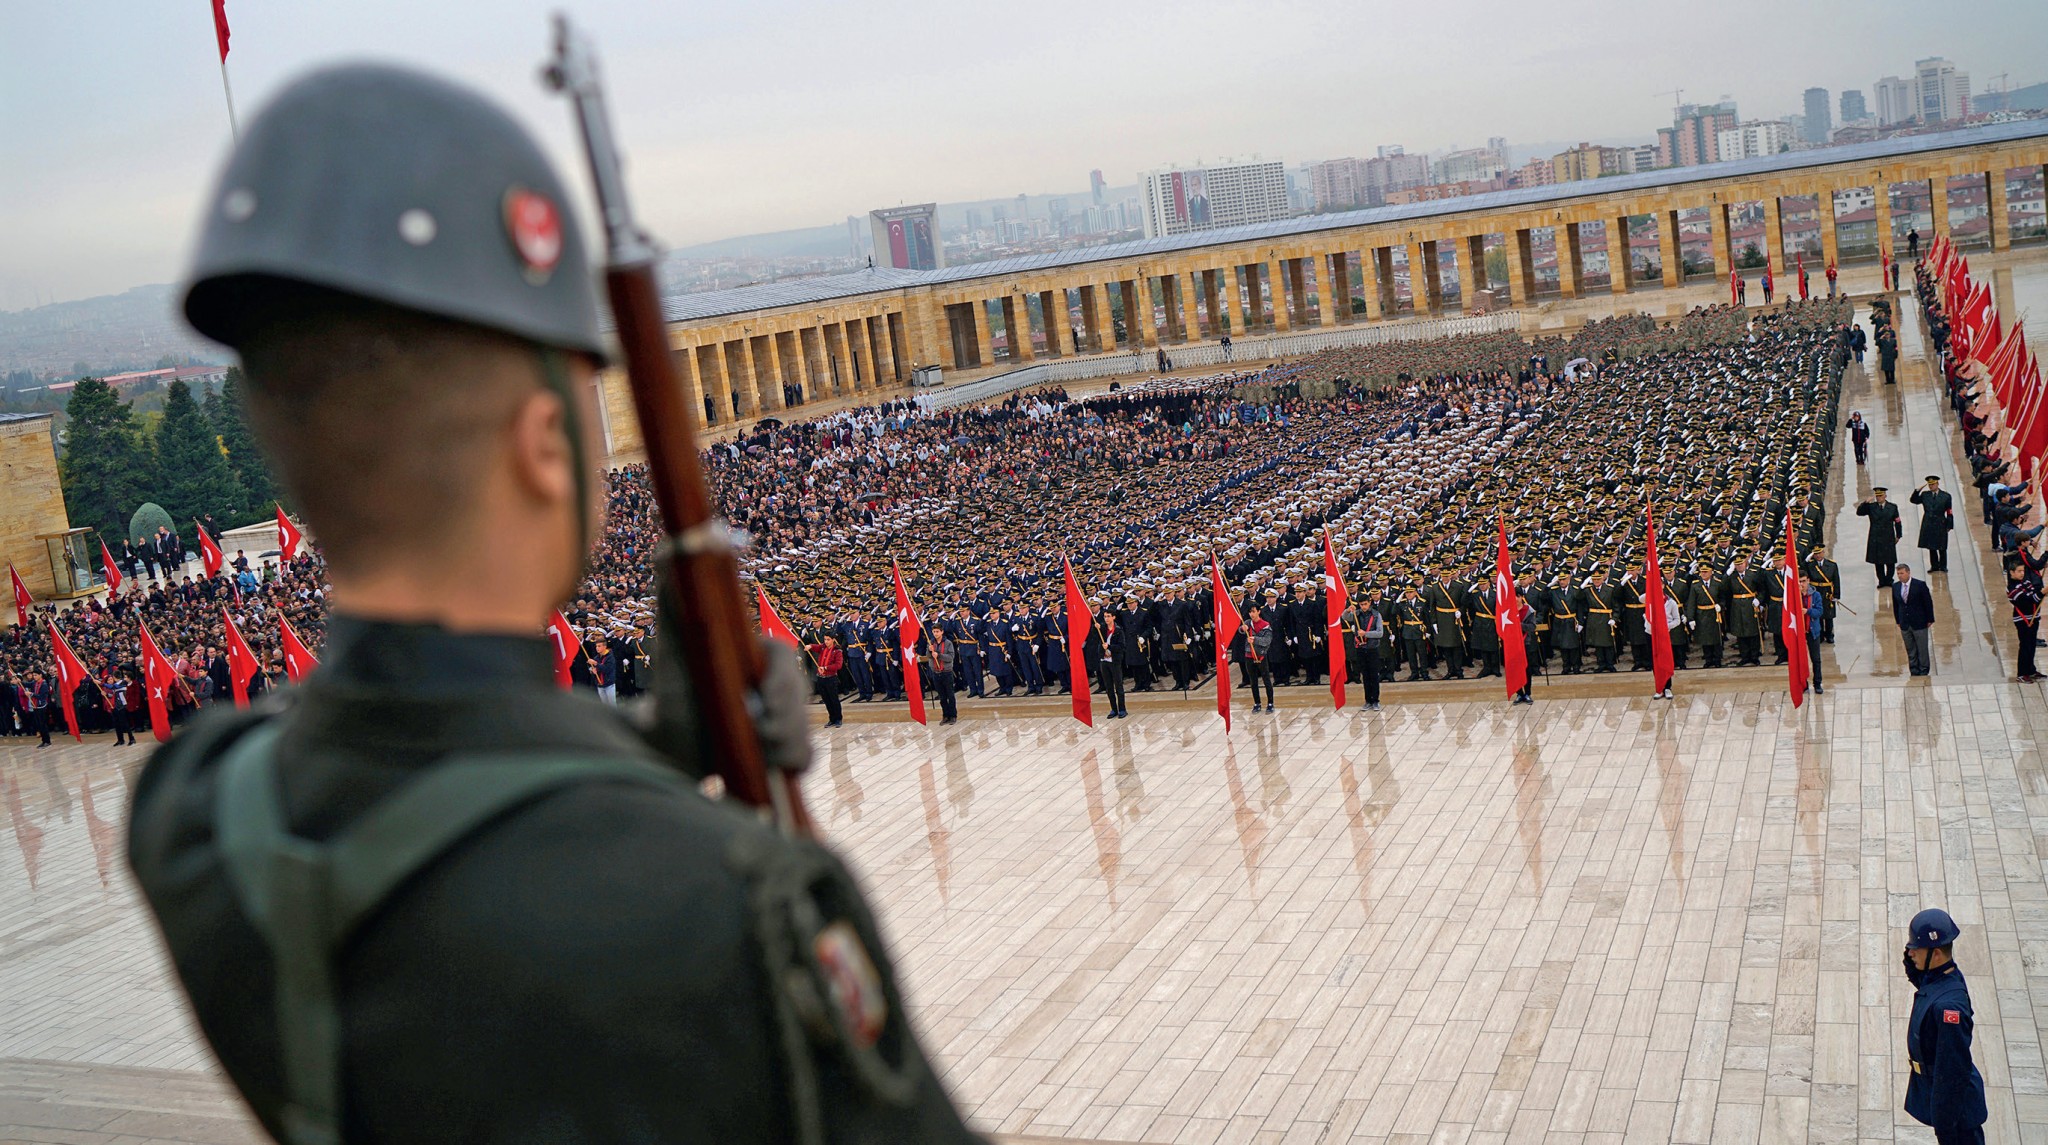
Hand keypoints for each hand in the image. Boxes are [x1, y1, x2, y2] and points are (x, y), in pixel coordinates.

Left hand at [638, 554, 812, 781]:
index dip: (781, 680)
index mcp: (757, 658)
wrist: (662, 743)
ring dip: (784, 748)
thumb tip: (683, 541)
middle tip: (759, 732)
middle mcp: (775, 689)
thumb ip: (674, 585)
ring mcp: (781, 725)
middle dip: (786, 719)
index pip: (784, 660)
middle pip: (799, 702)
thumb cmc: (670, 684)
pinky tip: (768, 771)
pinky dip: (789, 766)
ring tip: (757, 754)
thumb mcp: (671, 633)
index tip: (762, 697)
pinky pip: (802, 762)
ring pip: (802, 737)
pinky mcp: (778, 759)